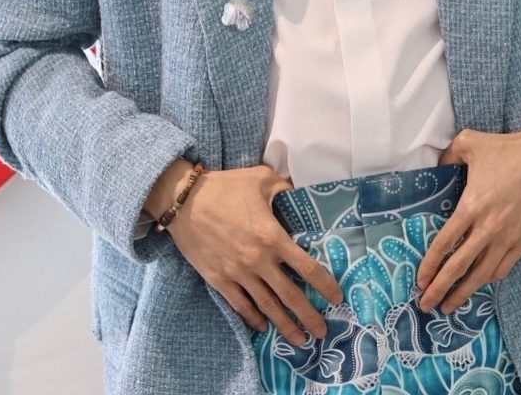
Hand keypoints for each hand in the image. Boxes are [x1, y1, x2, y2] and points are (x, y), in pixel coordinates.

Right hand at [168, 164, 343, 346]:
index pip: (306, 267)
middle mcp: (258, 260)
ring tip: (299, 341)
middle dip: (308, 316)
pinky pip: (240, 305)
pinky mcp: (219, 280)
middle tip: (322, 333)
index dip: (324, 285)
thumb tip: (299, 193)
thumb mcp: (261, 179)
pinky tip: (263, 327)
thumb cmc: (225, 187)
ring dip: (285, 326)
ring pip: (267, 307)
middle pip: (290, 296)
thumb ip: (284, 187)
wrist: (184, 200)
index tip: (336, 298)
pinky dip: (253, 319)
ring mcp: (238, 273)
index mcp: (273, 236)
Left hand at [417, 114, 520, 313]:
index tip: (419, 280)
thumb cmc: (508, 149)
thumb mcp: (469, 142)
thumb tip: (436, 169)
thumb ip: (447, 156)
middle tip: (425, 305)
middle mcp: (488, 228)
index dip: (430, 264)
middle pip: (459, 267)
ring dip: (464, 292)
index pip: (445, 242)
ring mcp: (508, 238)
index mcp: (472, 206)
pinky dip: (489, 279)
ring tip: (450, 306)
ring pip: (482, 274)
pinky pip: (503, 267)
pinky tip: (479, 283)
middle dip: (440, 288)